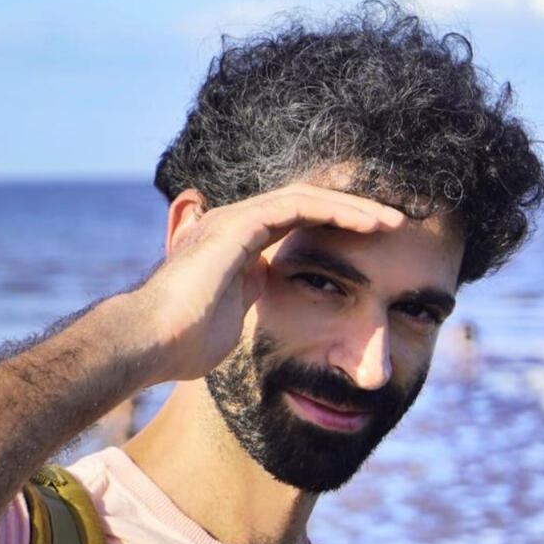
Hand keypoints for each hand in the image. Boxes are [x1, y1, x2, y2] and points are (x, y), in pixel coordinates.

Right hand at [132, 183, 405, 382]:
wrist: (151, 344)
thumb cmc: (185, 342)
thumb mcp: (232, 318)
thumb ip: (248, 296)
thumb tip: (263, 290)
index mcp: (239, 246)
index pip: (297, 224)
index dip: (336, 230)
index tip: (372, 246)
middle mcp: (237, 225)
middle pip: (307, 205)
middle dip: (352, 213)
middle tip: (393, 225)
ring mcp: (235, 221)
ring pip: (306, 199)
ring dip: (353, 209)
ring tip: (392, 222)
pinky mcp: (237, 226)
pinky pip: (297, 207)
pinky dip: (336, 212)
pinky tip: (367, 224)